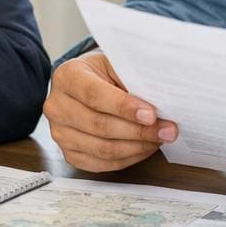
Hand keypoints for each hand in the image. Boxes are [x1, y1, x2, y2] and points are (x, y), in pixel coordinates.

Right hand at [43, 51, 177, 171]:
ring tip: (160, 139)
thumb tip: (161, 100)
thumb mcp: (116, 63)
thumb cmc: (105, 72)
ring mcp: (60, 133)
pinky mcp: (69, 153)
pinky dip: (128, 158)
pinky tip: (145, 148)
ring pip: (102, 149)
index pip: (95, 95)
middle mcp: (57, 106)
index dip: (124, 107)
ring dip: (137, 147)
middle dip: (139, 131)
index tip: (151, 114)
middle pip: (99, 126)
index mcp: (67, 76)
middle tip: (168, 130)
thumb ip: (132, 78)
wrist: (87, 84)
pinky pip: (102, 163)